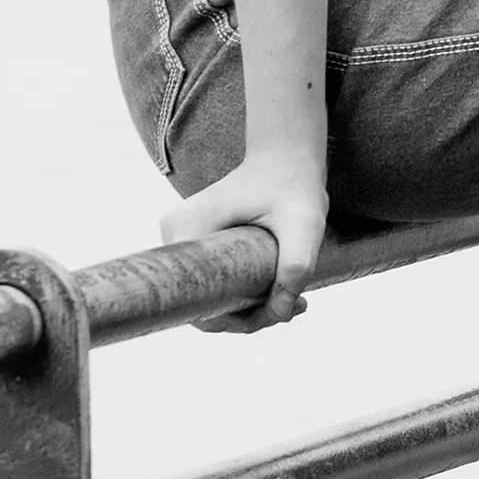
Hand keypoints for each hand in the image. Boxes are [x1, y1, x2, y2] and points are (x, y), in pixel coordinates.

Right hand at [160, 148, 329, 332]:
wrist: (286, 158)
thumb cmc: (294, 185)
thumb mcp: (304, 224)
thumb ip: (296, 266)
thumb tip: (280, 313)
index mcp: (189, 227)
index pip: (192, 298)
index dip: (227, 320)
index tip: (270, 315)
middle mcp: (175, 233)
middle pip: (200, 299)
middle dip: (246, 315)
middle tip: (294, 307)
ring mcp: (182, 237)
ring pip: (207, 292)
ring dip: (248, 305)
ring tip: (295, 300)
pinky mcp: (195, 240)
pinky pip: (211, 278)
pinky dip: (242, 291)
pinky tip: (280, 290)